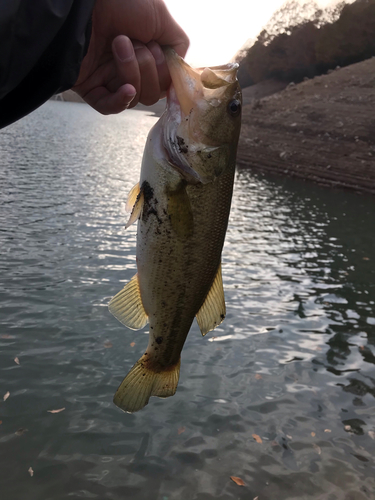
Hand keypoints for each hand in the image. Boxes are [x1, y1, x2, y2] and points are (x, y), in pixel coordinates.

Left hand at [73, 0, 188, 113]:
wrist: (85, 2)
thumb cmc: (122, 2)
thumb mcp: (161, 18)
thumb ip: (177, 45)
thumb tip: (178, 71)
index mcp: (146, 52)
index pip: (164, 81)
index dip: (165, 72)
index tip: (157, 49)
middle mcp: (129, 67)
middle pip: (152, 93)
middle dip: (148, 69)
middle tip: (135, 42)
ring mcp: (109, 79)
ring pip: (134, 98)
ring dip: (131, 72)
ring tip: (118, 44)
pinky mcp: (90, 87)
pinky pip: (110, 107)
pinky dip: (120, 101)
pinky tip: (127, 89)